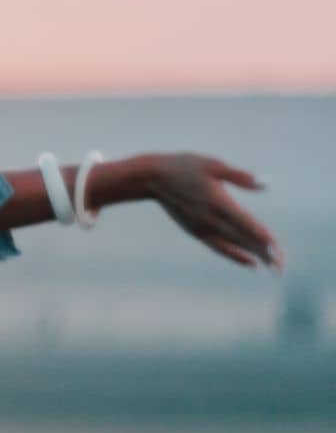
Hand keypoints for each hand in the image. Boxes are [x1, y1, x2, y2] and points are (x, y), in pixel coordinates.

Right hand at [148, 153, 282, 269]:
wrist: (151, 177)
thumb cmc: (184, 166)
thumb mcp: (213, 165)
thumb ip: (240, 176)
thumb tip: (267, 184)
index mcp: (218, 201)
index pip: (245, 223)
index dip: (262, 237)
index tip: (277, 250)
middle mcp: (210, 218)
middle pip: (241, 239)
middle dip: (262, 252)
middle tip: (281, 267)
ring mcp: (201, 227)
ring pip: (232, 245)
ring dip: (253, 256)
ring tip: (272, 267)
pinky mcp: (195, 231)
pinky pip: (219, 247)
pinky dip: (235, 255)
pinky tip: (250, 262)